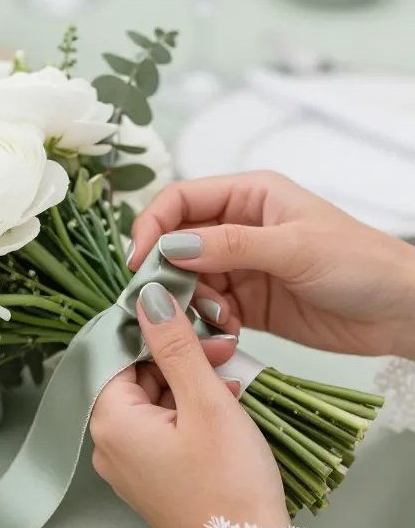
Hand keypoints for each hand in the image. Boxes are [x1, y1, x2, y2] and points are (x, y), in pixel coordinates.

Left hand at [90, 282, 288, 527]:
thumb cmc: (229, 484)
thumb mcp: (206, 402)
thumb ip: (175, 345)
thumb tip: (148, 297)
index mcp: (111, 422)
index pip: (118, 352)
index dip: (157, 330)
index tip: (194, 320)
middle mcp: (108, 445)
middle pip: (136, 376)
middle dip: (179, 357)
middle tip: (224, 351)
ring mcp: (129, 466)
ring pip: (153, 401)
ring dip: (190, 383)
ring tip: (232, 380)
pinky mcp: (151, 479)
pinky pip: (162, 429)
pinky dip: (190, 412)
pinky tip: (225, 408)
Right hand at [129, 171, 414, 359]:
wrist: (400, 311)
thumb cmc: (358, 263)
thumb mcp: (294, 247)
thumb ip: (231, 245)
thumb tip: (172, 247)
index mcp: (250, 195)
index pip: (182, 199)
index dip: (153, 226)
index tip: (139, 262)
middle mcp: (239, 226)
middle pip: (178, 243)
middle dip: (168, 272)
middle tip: (166, 303)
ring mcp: (243, 266)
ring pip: (191, 280)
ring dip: (191, 302)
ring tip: (215, 319)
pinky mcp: (250, 303)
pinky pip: (210, 310)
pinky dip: (209, 322)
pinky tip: (228, 332)